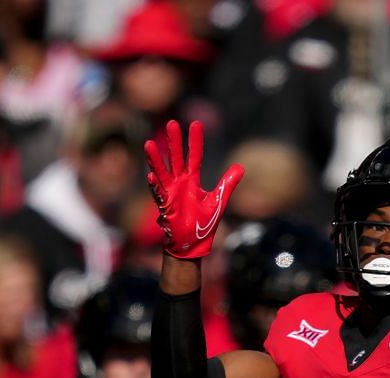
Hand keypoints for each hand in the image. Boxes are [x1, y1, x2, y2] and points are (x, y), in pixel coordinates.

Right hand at [144, 120, 242, 260]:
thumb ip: (227, 184)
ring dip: (155, 159)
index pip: (195, 156)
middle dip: (174, 142)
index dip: (195, 140)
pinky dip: (155, 185)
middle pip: (176, 158)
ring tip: (148, 145)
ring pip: (162, 172)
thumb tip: (241, 167)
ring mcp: (170, 193)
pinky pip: (158, 194)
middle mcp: (180, 183)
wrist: (193, 243)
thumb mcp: (218, 200)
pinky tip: (150, 175)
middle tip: (171, 123)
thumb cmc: (203, 223)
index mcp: (192, 180)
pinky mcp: (165, 206)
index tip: (196, 123)